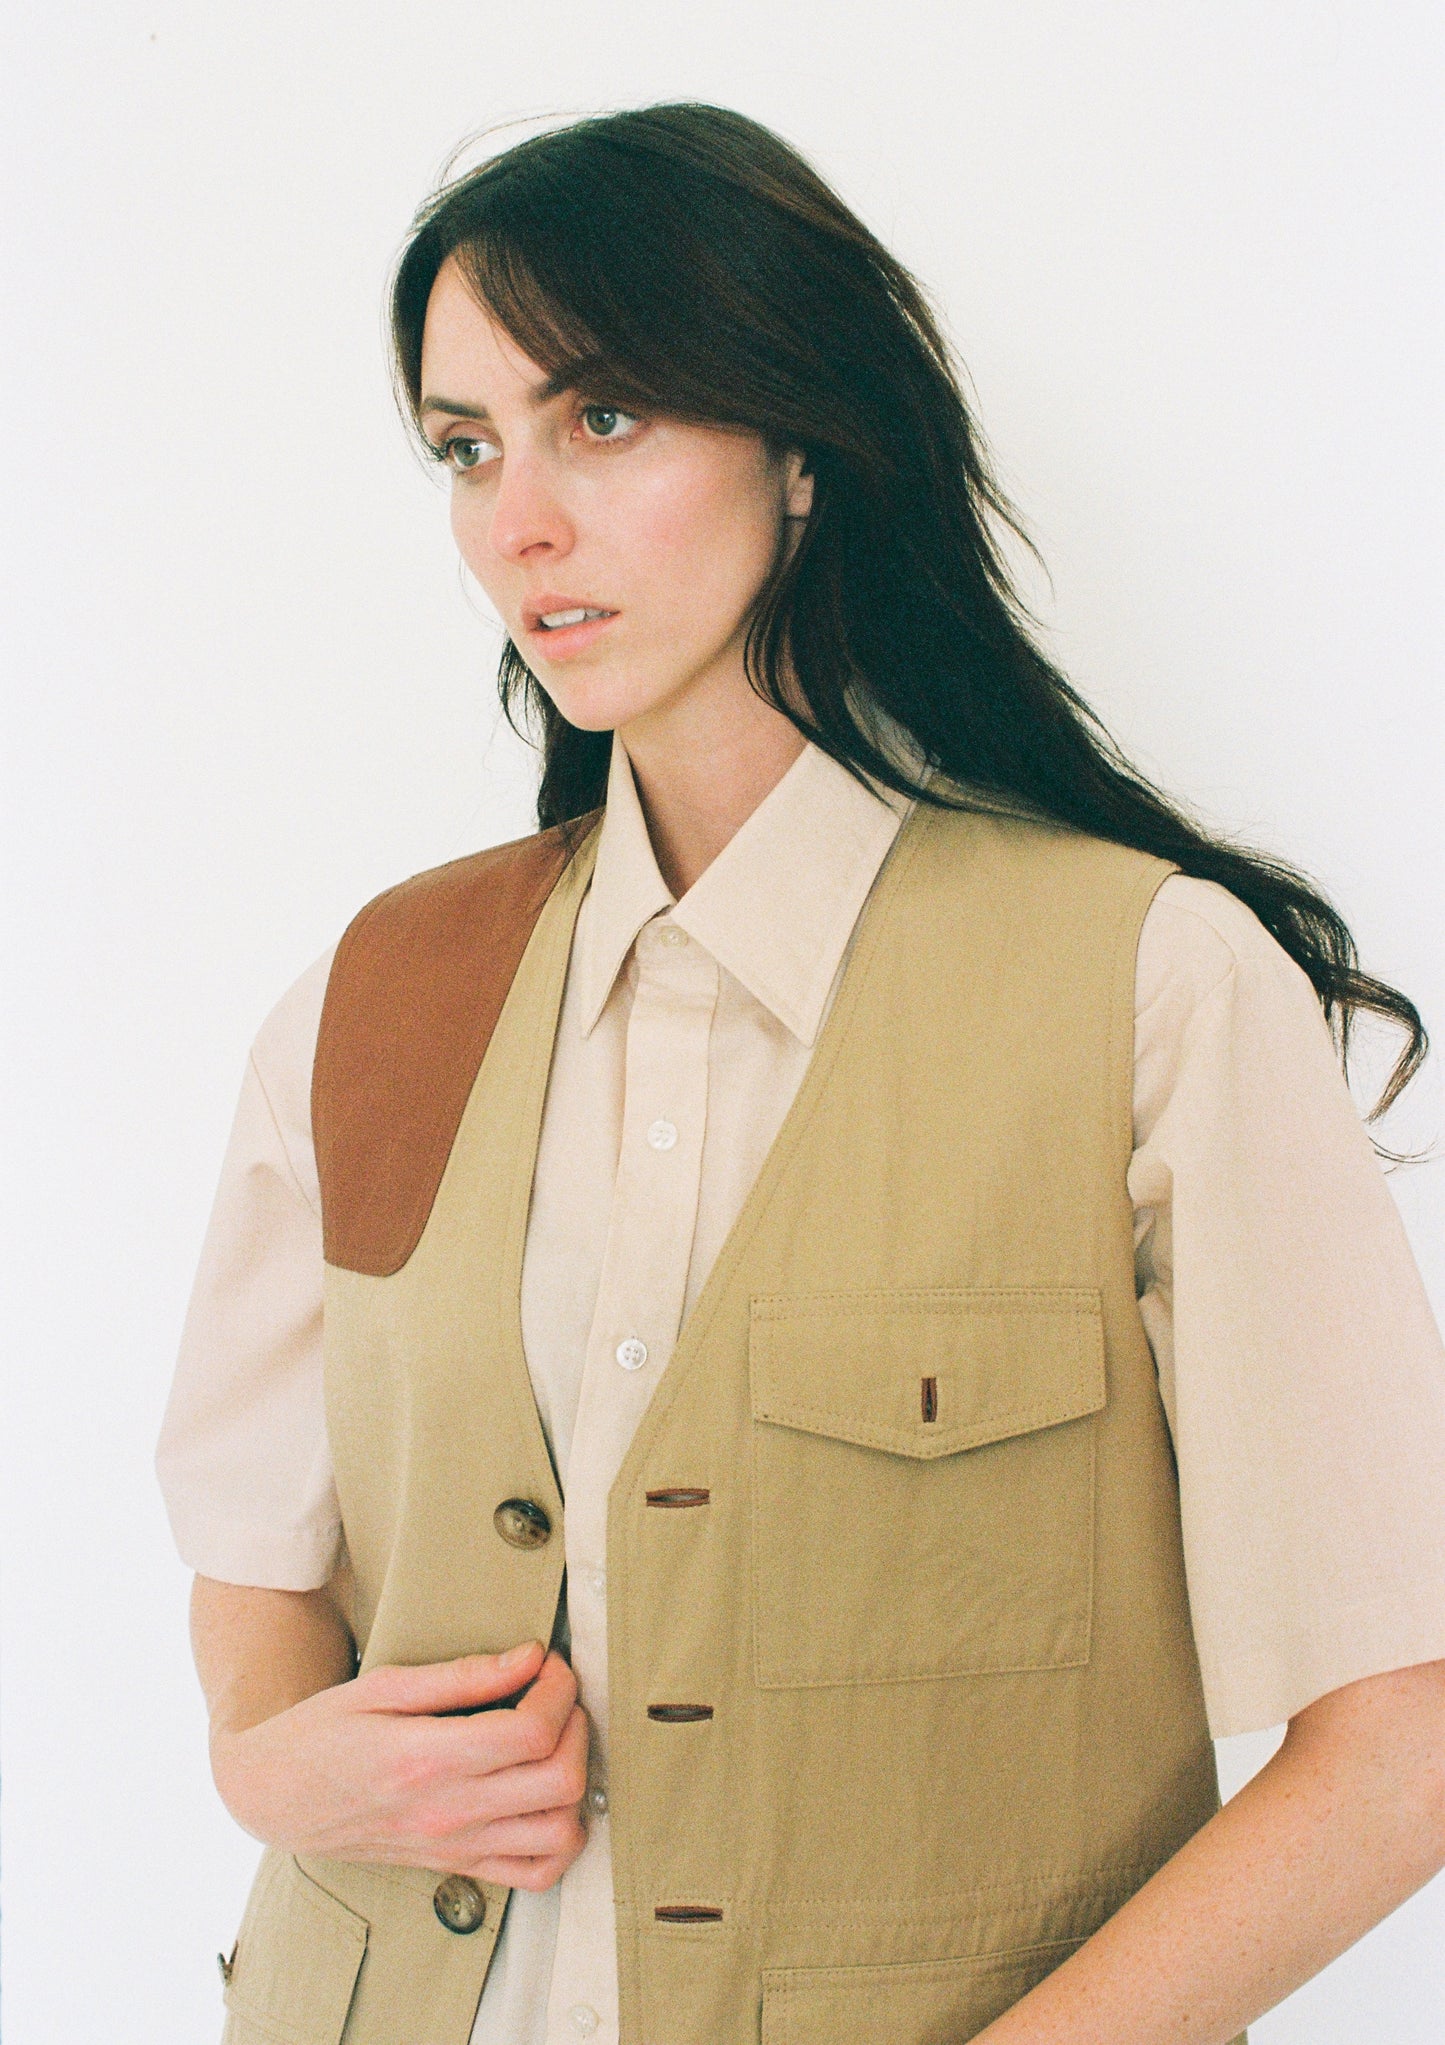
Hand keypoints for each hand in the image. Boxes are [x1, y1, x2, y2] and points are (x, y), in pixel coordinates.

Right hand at [209, 1640, 588, 1891]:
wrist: (274, 1796)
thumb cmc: (321, 1733)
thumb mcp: (382, 1686)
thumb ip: (462, 1675)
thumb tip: (530, 1657)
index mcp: (426, 1759)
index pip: (531, 1733)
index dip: (558, 1689)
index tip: (546, 1662)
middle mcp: (446, 1812)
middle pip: (559, 1780)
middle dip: (576, 1725)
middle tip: (554, 1695)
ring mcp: (453, 1846)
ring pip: (560, 1833)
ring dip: (576, 1782)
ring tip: (553, 1741)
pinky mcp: (455, 1866)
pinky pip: (536, 1874)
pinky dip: (561, 1838)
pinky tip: (546, 1796)